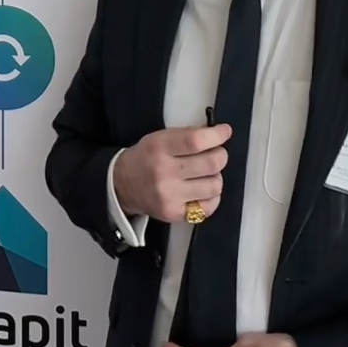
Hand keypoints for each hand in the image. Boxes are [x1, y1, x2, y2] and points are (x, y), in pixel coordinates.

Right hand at [112, 124, 231, 221]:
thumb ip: (188, 135)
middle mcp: (164, 173)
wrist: (123, 185)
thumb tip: (219, 134)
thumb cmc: (147, 157)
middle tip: (216, 154)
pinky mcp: (175, 214)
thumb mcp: (160, 137)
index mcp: (160, 148)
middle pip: (211, 164)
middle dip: (220, 156)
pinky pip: (209, 207)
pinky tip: (203, 190)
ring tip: (206, 174)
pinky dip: (212, 196)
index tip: (224, 132)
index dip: (217, 136)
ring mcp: (170, 197)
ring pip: (214, 186)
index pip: (196, 141)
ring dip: (216, 177)